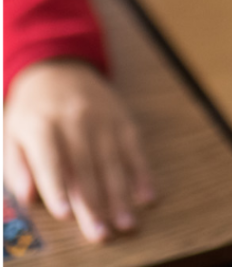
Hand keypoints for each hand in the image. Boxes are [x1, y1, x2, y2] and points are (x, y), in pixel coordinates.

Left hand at [3, 60, 154, 242]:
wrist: (61, 68)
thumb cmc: (32, 110)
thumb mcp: (12, 132)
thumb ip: (17, 165)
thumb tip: (28, 197)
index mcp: (43, 124)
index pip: (52, 158)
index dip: (58, 186)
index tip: (65, 214)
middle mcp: (76, 120)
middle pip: (86, 166)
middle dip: (94, 203)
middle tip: (101, 233)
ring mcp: (104, 119)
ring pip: (113, 161)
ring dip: (121, 195)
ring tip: (126, 223)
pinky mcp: (123, 119)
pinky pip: (134, 148)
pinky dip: (142, 173)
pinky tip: (147, 196)